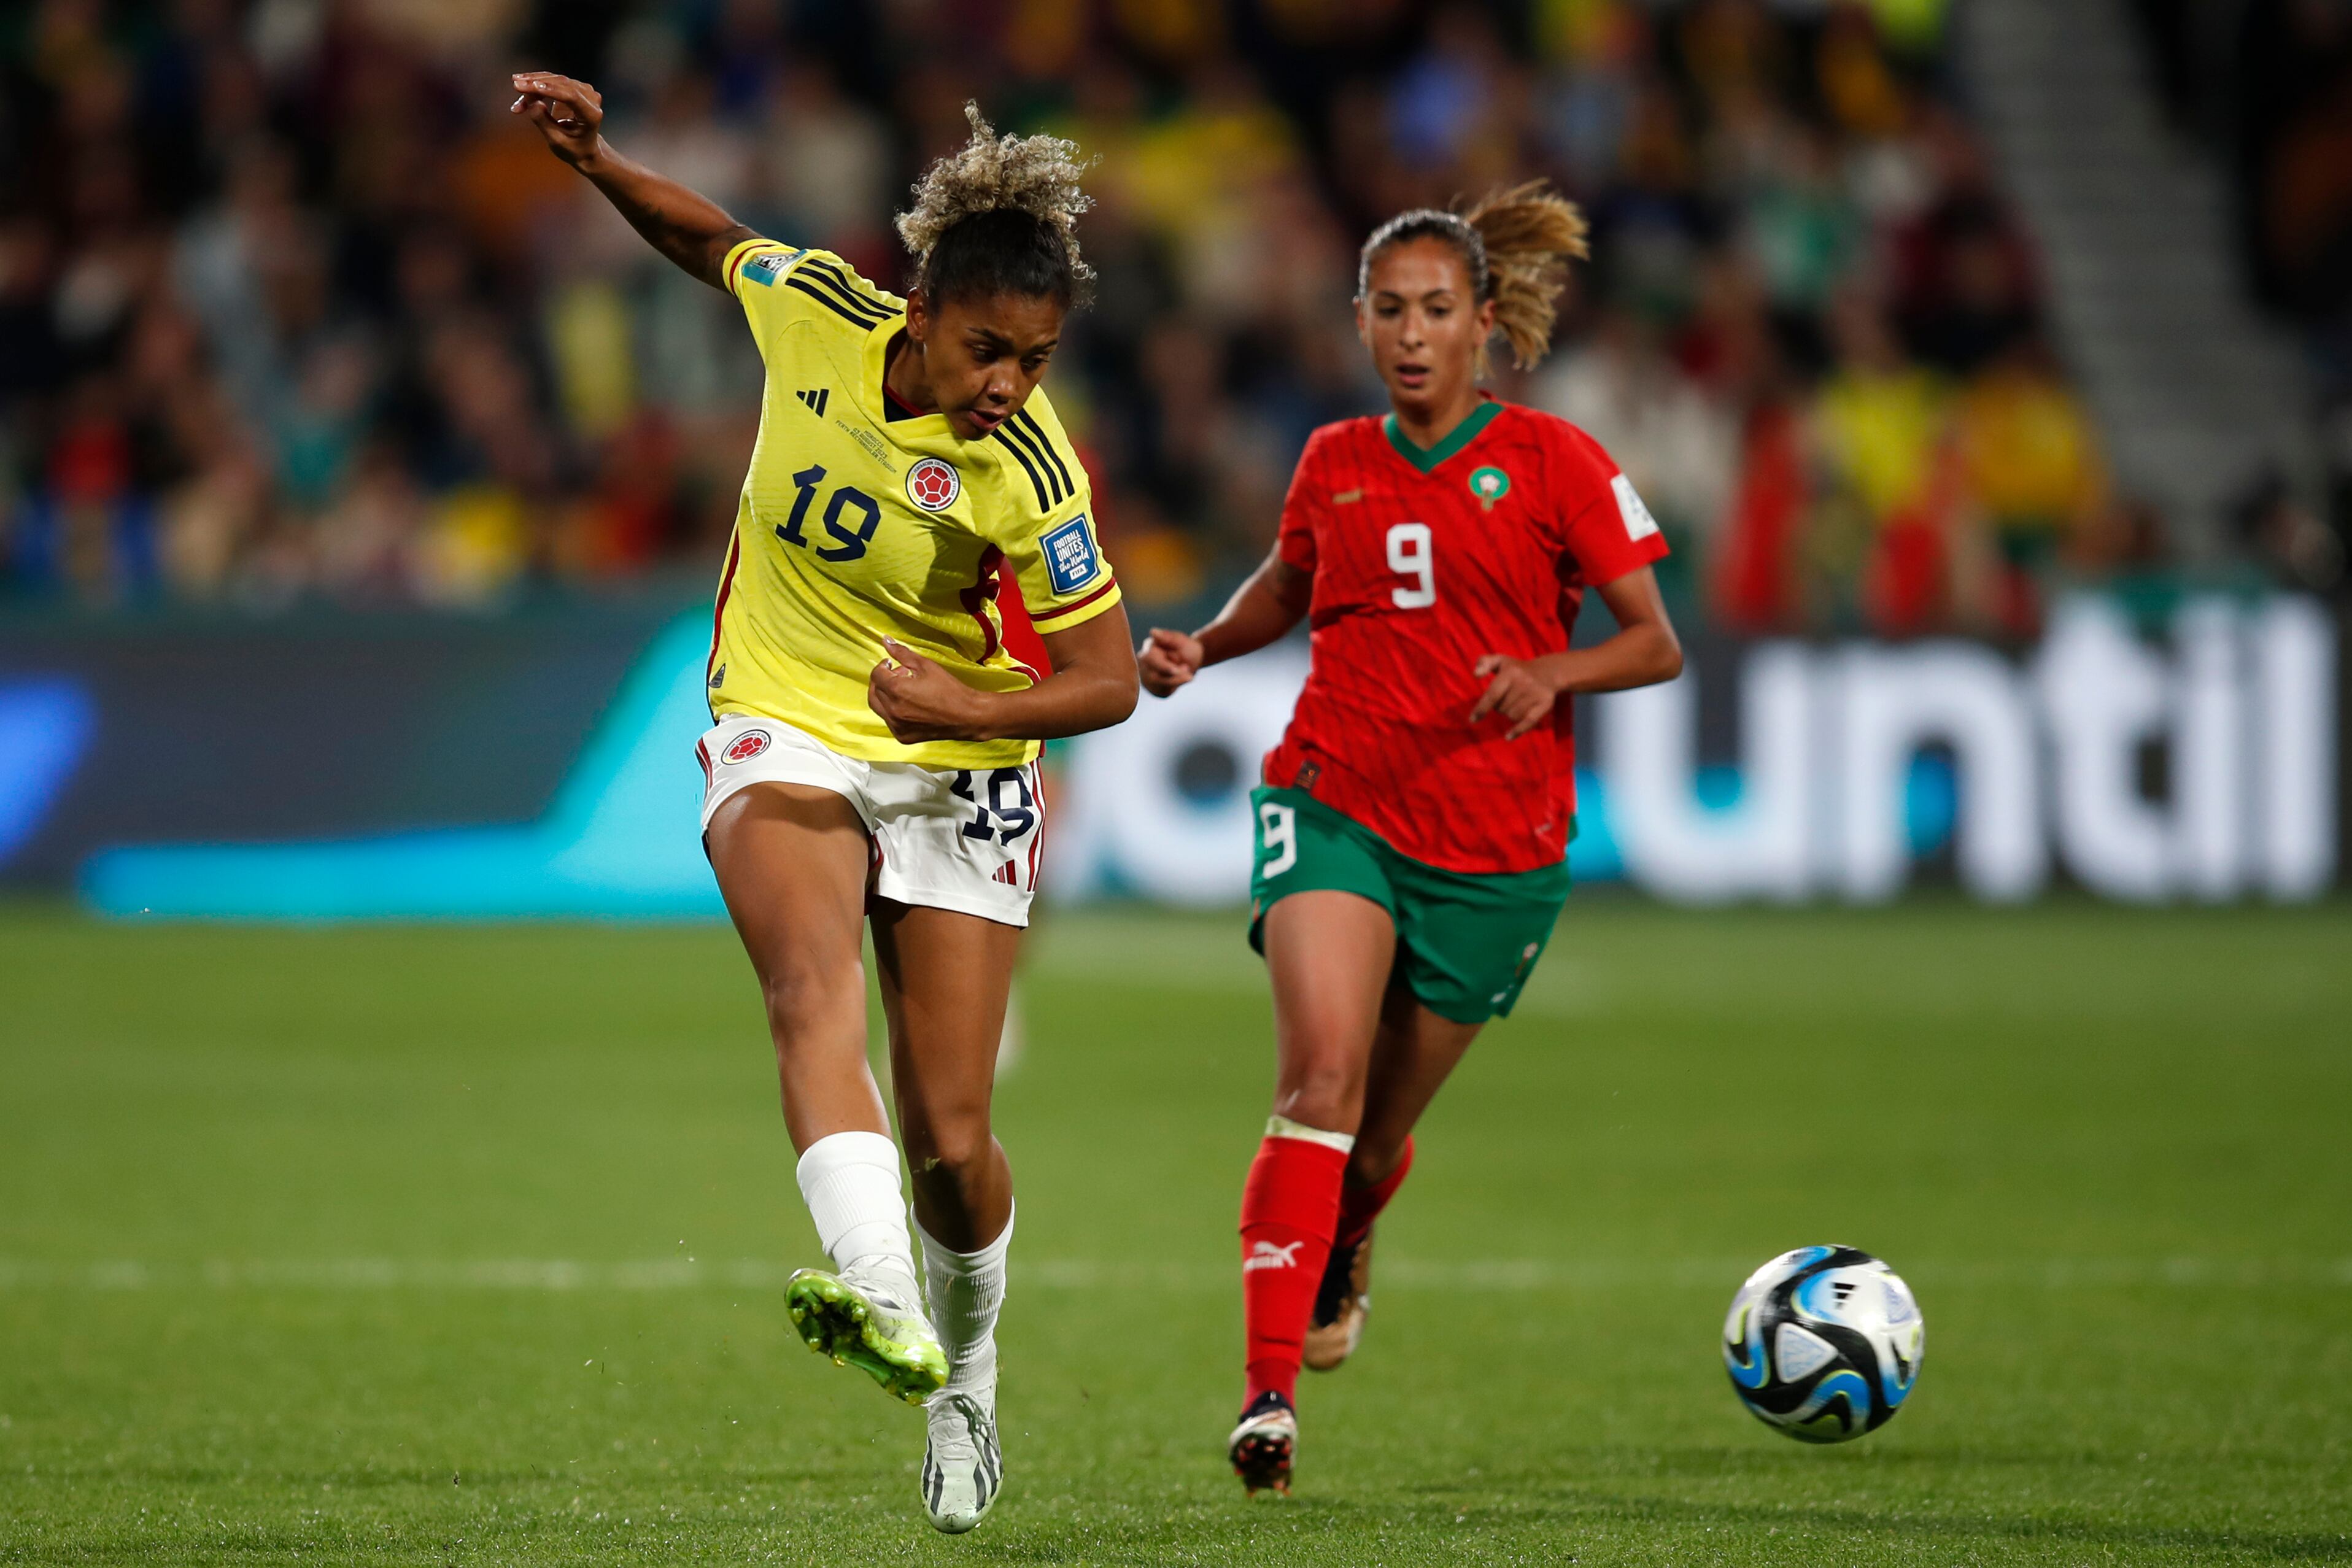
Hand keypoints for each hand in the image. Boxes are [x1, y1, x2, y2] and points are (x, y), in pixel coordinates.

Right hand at [510, 72, 603, 167]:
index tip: (530, 86)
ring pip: (555, 80)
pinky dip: (537, 86)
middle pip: (562, 84)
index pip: (571, 96)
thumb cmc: (573, 148)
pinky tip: (522, 91)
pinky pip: (553, 82)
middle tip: (516, 85)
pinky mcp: (574, 87)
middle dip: (536, 83)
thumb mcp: (556, 141)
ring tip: (516, 87)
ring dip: (534, 84)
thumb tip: (533, 102)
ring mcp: (584, 91)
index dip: (550, 89)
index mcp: (592, 115)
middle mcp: (591, 99)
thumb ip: (544, 122)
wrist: (584, 148)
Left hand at [868, 638, 989, 742]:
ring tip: (904, 690)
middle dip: (881, 681)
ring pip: (878, 707)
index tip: (891, 664)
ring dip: (885, 696)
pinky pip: (889, 721)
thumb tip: (886, 640)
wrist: (966, 716)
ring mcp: (897, 726)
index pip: (877, 675)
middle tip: (896, 675)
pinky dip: (892, 711)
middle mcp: (893, 711)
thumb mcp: (926, 666)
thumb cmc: (949, 690)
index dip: (882, 666)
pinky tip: (908, 705)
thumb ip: (902, 653)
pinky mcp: (902, 736)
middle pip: (874, 692)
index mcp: (897, 690)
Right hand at [1138, 627, 1203, 696]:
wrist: (1191, 659)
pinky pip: (1162, 692)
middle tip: (1190, 675)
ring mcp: (1145, 675)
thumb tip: (1153, 632)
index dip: (1164, 666)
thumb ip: (1168, 637)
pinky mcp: (1152, 687)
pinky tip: (1181, 679)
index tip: (1179, 670)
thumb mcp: (1182, 641)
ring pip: (1158, 685)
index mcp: (1148, 647)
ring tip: (1188, 673)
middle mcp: (1143, 662)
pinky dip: (1174, 687)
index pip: (1150, 659)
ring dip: (1176, 682)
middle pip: (1153, 676)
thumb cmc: (1187, 648)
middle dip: (1173, 677)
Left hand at [1469, 653, 1557, 739]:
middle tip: (1506, 697)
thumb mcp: (1499, 660)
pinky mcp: (1545, 704)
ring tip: (1515, 703)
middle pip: (1501, 708)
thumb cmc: (1516, 669)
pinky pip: (1528, 722)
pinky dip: (1517, 730)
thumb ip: (1483, 662)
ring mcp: (1535, 694)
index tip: (1473, 719)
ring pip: (1512, 716)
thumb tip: (1475, 674)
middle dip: (1499, 707)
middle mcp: (1524, 683)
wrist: (1547, 672)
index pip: (1492, 695)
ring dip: (1509, 714)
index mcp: (1511, 672)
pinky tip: (1508, 737)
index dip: (1481, 709)